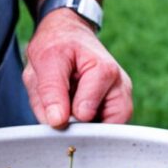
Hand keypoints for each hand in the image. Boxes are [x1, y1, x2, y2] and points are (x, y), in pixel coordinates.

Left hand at [23, 9, 132, 126]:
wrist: (68, 35)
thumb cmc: (58, 44)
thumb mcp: (45, 61)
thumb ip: (50, 92)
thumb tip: (58, 122)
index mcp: (104, 71)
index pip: (86, 113)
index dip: (66, 118)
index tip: (55, 113)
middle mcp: (120, 86)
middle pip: (103, 128)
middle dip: (78, 126)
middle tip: (63, 110)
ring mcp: (122, 98)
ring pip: (104, 132)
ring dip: (83, 126)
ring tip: (70, 104)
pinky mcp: (118, 107)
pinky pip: (103, 128)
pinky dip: (87, 125)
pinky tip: (78, 109)